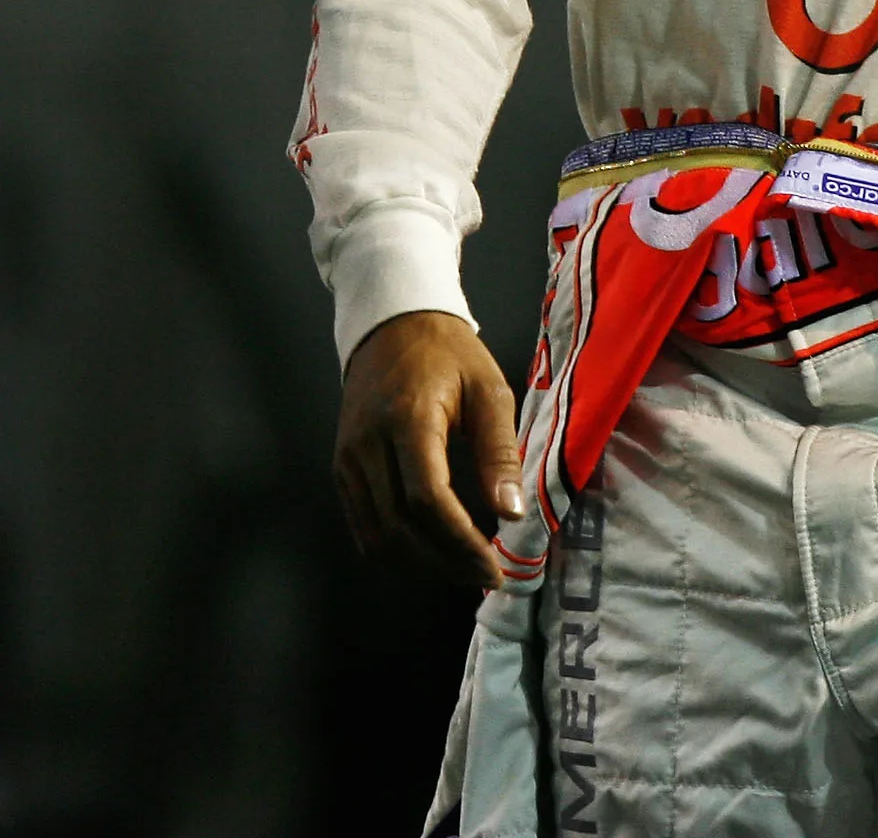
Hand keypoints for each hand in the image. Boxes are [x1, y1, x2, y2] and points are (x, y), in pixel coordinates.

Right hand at [333, 309, 524, 588]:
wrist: (392, 326)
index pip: (426, 499)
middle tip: (485, 577)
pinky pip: (363, 527)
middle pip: (398, 527)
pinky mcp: (341, 471)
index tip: (494, 563)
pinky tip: (431, 556)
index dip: (460, 540)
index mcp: (407, 420)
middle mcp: (366, 447)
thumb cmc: (449, 355)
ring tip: (464, 573)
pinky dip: (396, 552)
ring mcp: (346, 462)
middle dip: (444, 563)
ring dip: (420, 566)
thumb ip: (499, 452)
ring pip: (375, 537)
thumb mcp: (488, 390)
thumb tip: (510, 512)